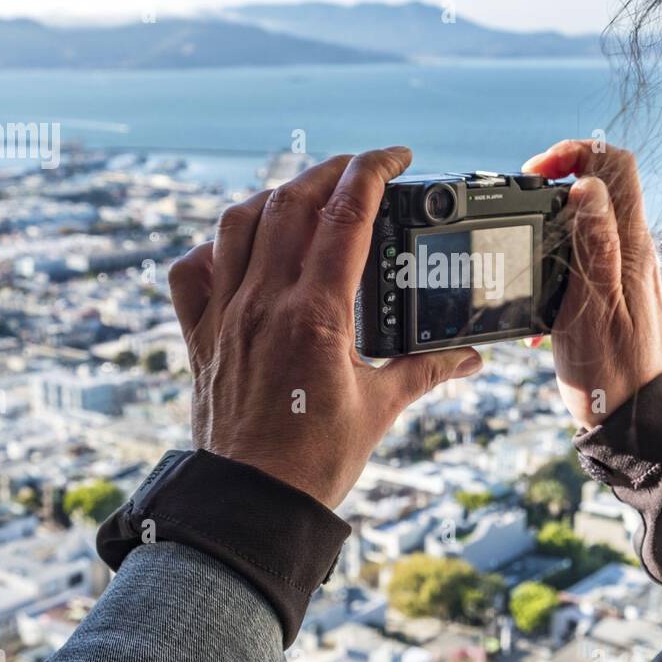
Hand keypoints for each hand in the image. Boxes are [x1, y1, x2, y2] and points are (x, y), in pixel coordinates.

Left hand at [167, 147, 481, 507]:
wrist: (250, 505)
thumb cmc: (315, 462)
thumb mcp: (381, 409)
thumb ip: (426, 370)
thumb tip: (471, 357)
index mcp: (315, 314)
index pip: (345, 215)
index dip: (373, 171)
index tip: (397, 157)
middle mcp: (264, 302)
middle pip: (291, 202)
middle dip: (329, 171)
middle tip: (360, 169)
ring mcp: (225, 315)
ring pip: (237, 223)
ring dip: (273, 196)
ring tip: (303, 195)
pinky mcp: (200, 337)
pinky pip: (190, 271)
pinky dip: (211, 247)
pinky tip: (236, 249)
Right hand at [523, 140, 661, 429]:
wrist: (630, 421)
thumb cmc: (610, 372)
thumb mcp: (589, 306)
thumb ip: (590, 243)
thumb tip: (586, 186)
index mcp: (628, 244)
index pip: (615, 163)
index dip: (574, 153)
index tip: (537, 174)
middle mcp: (632, 249)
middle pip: (600, 184)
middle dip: (555, 184)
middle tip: (523, 208)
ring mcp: (623, 270)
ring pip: (587, 220)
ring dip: (551, 226)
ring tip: (524, 253)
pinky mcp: (613, 292)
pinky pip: (583, 258)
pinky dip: (555, 264)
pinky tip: (540, 299)